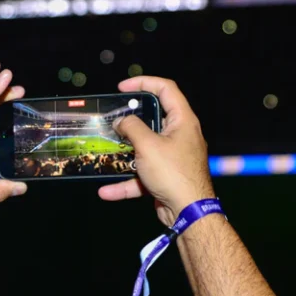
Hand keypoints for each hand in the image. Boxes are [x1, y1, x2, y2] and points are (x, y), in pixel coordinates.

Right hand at [98, 76, 214, 226]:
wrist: (188, 212)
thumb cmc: (172, 173)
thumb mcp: (148, 145)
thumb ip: (131, 127)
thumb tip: (121, 122)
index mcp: (182, 120)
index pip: (166, 89)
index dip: (144, 83)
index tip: (122, 87)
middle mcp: (180, 136)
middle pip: (153, 119)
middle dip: (130, 121)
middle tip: (112, 120)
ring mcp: (172, 158)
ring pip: (144, 149)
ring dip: (125, 154)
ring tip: (106, 152)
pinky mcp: (165, 177)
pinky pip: (142, 175)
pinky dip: (126, 183)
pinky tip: (106, 191)